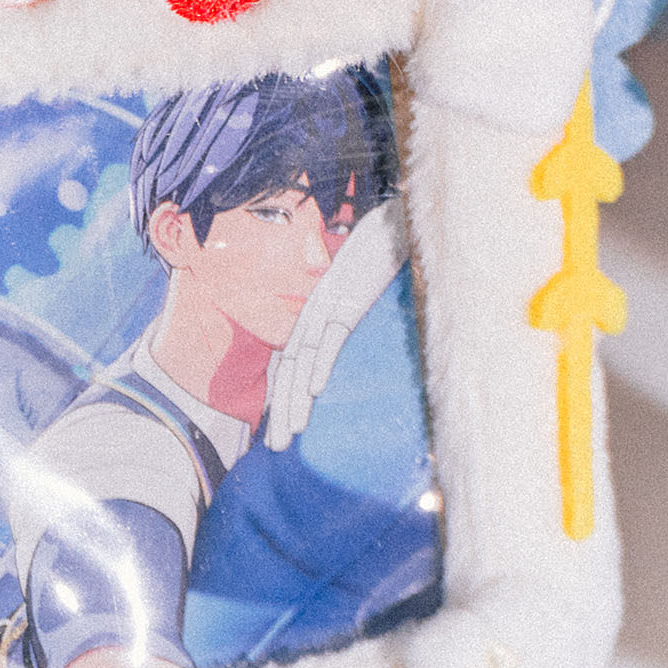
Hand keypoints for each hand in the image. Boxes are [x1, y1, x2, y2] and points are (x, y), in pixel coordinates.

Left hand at [263, 196, 403, 448]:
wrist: (392, 220)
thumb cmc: (381, 253)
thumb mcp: (361, 291)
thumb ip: (350, 316)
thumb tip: (350, 343)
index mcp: (314, 313)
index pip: (290, 361)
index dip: (280, 397)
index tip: (278, 429)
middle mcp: (312, 312)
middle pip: (290, 368)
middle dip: (281, 411)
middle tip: (275, 447)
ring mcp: (328, 306)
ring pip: (304, 360)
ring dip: (295, 399)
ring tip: (290, 432)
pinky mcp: (348, 299)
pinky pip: (332, 337)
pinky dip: (323, 362)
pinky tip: (318, 390)